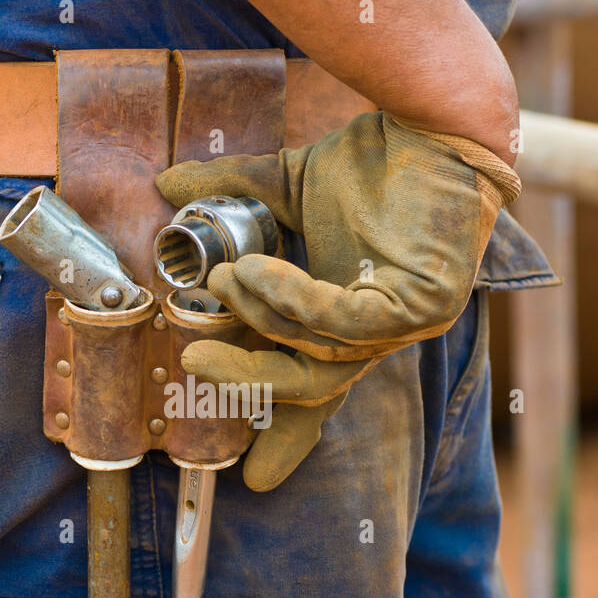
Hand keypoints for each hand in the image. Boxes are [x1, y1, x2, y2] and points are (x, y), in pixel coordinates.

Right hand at [156, 111, 519, 489]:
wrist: (432, 118)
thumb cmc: (373, 159)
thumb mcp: (287, 188)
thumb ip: (232, 195)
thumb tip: (166, 184)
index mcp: (355, 320)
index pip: (318, 391)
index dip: (286, 435)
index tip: (254, 479)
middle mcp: (384, 333)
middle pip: (313, 387)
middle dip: (249, 381)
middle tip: (195, 362)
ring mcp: (409, 323)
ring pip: (321, 352)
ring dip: (262, 319)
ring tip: (224, 278)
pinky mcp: (425, 303)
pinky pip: (344, 321)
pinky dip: (294, 299)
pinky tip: (256, 268)